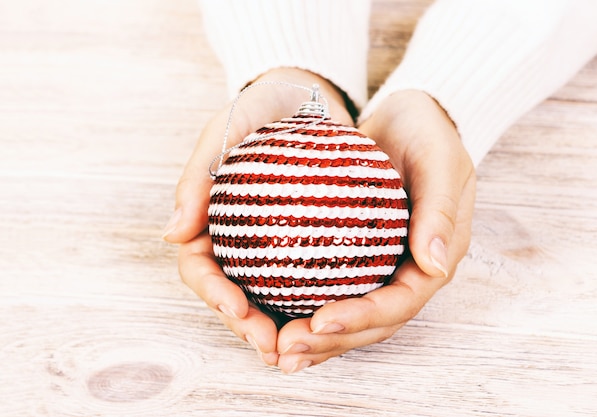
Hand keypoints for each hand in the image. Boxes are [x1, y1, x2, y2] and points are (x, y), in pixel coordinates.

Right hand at [163, 67, 353, 366]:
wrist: (307, 96)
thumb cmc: (261, 107)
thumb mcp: (225, 128)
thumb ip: (197, 177)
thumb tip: (171, 235)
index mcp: (208, 221)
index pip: (199, 267)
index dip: (212, 294)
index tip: (237, 308)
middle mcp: (237, 240)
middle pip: (233, 294)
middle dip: (247, 326)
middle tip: (272, 346)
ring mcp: (271, 246)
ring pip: (269, 297)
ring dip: (280, 328)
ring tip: (299, 350)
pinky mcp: (307, 242)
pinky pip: (309, 278)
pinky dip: (316, 303)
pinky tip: (335, 320)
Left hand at [275, 90, 475, 372]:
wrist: (409, 117)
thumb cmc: (428, 133)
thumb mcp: (441, 161)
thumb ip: (440, 212)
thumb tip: (433, 267)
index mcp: (433, 258)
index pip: (399, 303)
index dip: (362, 320)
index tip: (319, 323)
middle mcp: (407, 271)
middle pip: (371, 323)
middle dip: (330, 343)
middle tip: (286, 350)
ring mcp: (381, 266)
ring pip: (349, 315)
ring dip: (314, 339)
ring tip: (276, 349)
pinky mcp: (357, 256)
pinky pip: (330, 288)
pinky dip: (304, 306)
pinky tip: (270, 315)